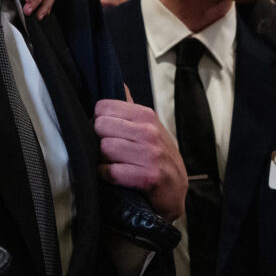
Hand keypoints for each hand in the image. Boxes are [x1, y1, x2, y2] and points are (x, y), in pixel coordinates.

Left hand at [93, 98, 186, 220]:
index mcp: (146, 115)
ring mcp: (149, 154)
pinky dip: (107, 175)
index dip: (100, 121)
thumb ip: (131, 108)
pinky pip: (110, 171)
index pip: (103, 107)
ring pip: (104, 148)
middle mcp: (149, 131)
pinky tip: (115, 176)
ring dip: (103, 159)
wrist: (176, 192)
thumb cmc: (158, 157)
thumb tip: (118, 83)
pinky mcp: (147, 177)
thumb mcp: (150, 127)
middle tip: (110, 150)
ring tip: (114, 163)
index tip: (108, 133)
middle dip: (100, 140)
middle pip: (100, 126)